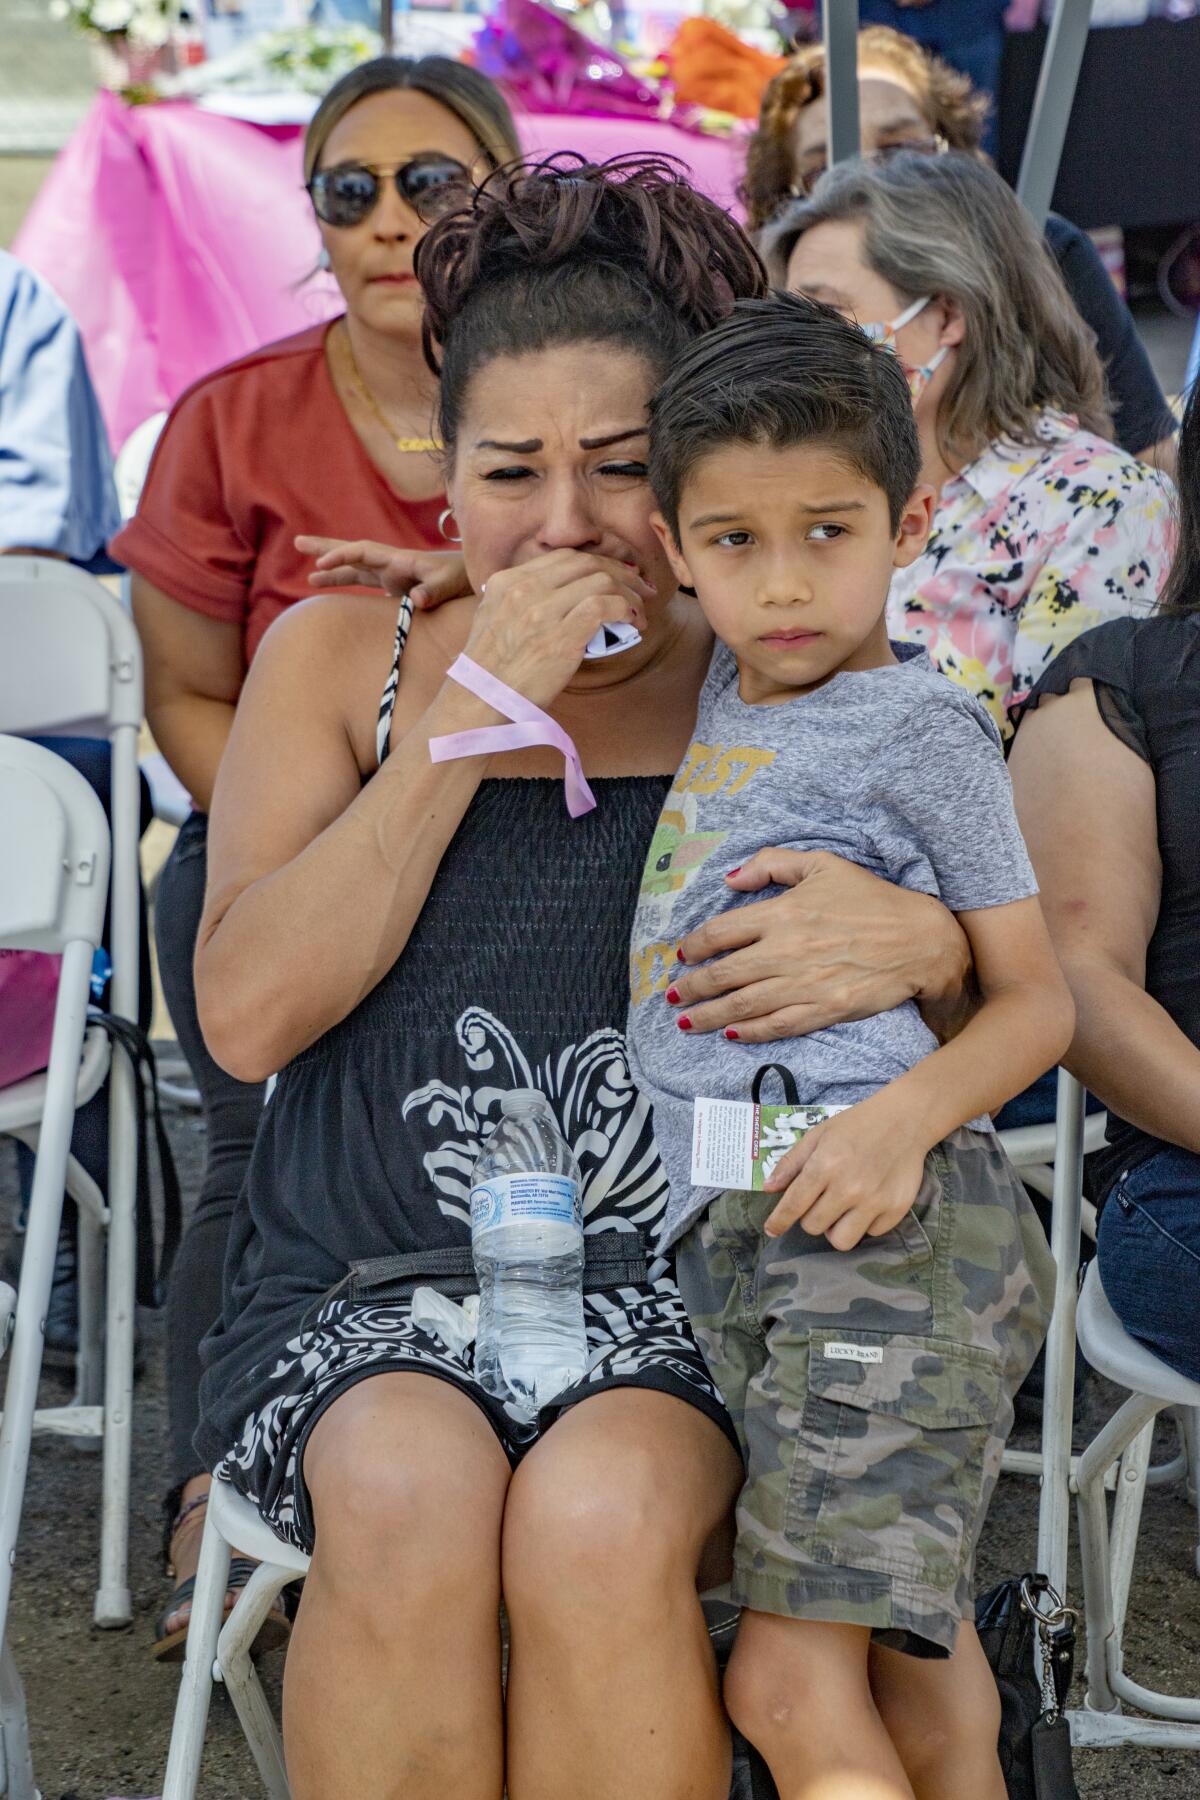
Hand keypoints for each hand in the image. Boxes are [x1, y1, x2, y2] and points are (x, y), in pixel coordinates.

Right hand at [297, 537, 470, 608]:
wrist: (475, 577)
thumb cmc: (463, 579)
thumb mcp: (450, 585)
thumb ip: (434, 591)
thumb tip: (416, 601)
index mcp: (400, 559)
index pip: (362, 552)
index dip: (341, 556)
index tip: (320, 563)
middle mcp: (391, 562)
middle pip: (352, 551)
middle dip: (326, 547)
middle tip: (297, 542)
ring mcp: (391, 573)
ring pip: (354, 567)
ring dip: (332, 569)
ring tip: (308, 576)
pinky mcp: (394, 585)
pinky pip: (363, 581)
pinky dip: (345, 583)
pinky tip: (330, 589)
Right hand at [460, 549, 653, 710]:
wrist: (478, 701)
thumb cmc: (490, 670)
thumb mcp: (492, 618)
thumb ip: (519, 600)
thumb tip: (559, 595)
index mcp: (507, 581)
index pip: (565, 558)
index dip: (599, 563)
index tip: (617, 575)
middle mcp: (524, 589)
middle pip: (587, 563)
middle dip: (621, 572)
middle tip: (640, 588)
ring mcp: (542, 611)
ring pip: (601, 581)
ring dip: (629, 593)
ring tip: (640, 609)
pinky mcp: (560, 637)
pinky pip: (604, 607)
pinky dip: (626, 609)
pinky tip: (633, 621)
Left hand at [668, 849, 969, 1040]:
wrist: (920, 939)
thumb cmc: (871, 898)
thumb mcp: (823, 864)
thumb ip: (772, 863)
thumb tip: (730, 878)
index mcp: (782, 913)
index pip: (721, 933)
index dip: (694, 947)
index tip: (682, 956)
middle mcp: (785, 951)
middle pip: (724, 975)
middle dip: (692, 989)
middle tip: (673, 997)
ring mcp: (803, 984)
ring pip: (742, 1005)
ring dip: (709, 1016)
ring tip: (687, 1023)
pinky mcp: (823, 1010)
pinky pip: (776, 1025)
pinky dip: (749, 1032)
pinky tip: (731, 1034)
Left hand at [762, 1096, 928, 1249]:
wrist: (905, 1119)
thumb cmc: (857, 1125)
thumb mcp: (818, 1135)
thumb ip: (791, 1163)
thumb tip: (768, 1189)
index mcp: (825, 1166)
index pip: (793, 1205)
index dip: (778, 1221)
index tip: (771, 1230)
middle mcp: (848, 1188)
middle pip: (813, 1227)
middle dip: (810, 1216)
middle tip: (821, 1200)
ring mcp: (874, 1202)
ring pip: (841, 1241)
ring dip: (835, 1228)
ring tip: (841, 1210)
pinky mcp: (895, 1210)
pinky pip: (870, 1234)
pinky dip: (864, 1223)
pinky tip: (867, 1203)